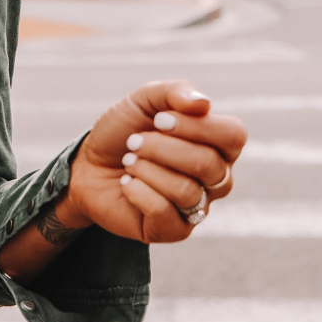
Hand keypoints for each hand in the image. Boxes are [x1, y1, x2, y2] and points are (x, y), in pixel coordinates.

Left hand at [57, 79, 245, 244]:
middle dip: (161, 148)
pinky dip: (138, 193)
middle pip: (208, 164)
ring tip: (129, 162)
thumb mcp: (143, 101)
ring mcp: (198, 205)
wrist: (87, 166)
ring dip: (147, 169)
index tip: (159, 119)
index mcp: (218, 144)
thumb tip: (204, 104)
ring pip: (187, 190)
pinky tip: (127, 185)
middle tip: (133, 142)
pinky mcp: (174, 229)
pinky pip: (165, 213)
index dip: (197, 126)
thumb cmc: (122, 132)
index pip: (233, 135)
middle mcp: (216, 177)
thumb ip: (174, 92)